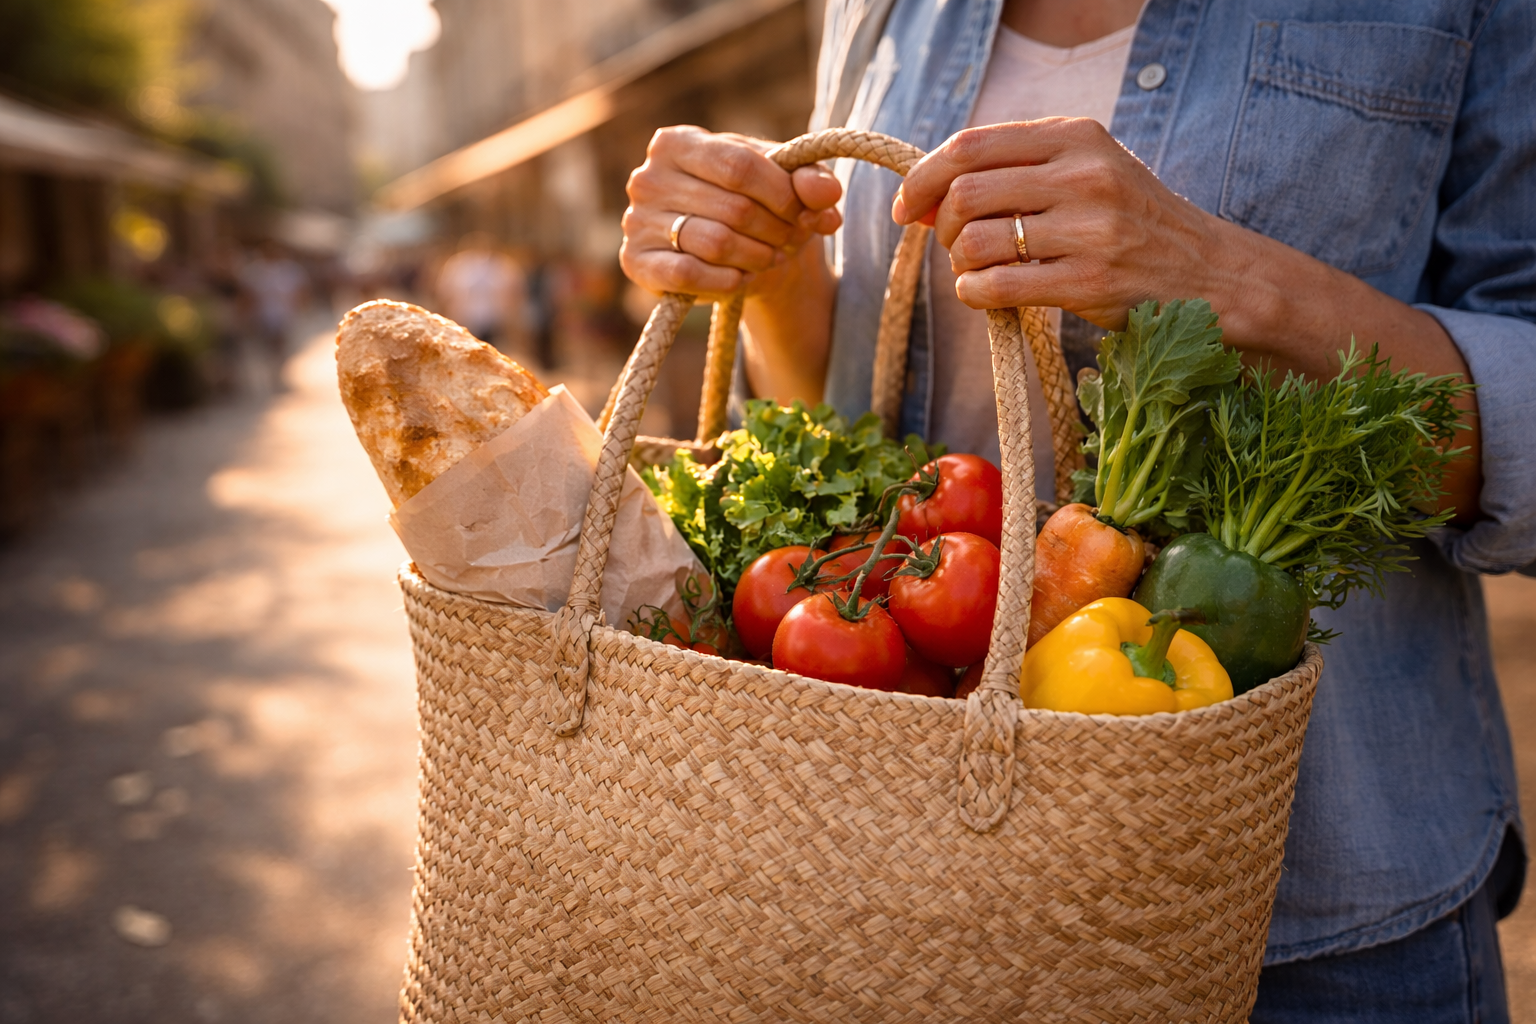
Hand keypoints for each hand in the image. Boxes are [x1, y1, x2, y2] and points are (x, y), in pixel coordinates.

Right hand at [621, 126, 842, 299]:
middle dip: (776, 230)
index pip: (740, 166)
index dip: (783, 195)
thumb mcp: (784, 182)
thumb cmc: (755, 204)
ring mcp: (636, 220)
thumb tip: (828, 194)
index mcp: (677, 143)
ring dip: (757, 257)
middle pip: (733, 208)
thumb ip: (810, 180)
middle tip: (792, 240)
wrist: (730, 252)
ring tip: (771, 258)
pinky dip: (725, 281)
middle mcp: (648, 177)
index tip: (809, 213)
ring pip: (715, 243)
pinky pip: (688, 274)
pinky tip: (741, 279)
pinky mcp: (635, 262)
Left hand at [892, 117, 1241, 329]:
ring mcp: (1089, 229)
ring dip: (960, 264)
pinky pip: (997, 287)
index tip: (908, 206)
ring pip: (977, 241)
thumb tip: (924, 198)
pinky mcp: (1089, 282)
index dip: (925, 177)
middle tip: (954, 246)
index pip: (971, 145)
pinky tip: (984, 294)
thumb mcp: (1085, 173)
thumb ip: (1013, 174)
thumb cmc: (1131, 223)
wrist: (1209, 274)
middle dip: (942, 226)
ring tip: (977, 271)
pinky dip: (974, 293)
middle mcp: (1083, 174)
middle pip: (966, 193)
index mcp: (1076, 136)